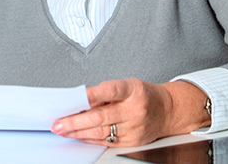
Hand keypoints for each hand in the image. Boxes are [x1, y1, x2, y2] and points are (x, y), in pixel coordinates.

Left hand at [51, 79, 209, 146]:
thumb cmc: (144, 95)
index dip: (90, 95)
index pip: (109, 90)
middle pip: (100, 117)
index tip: (73, 98)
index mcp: (133, 90)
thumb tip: (80, 101)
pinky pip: (106, 141)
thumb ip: (105, 92)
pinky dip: (90, 139)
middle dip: (75, 121)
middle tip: (58, 123)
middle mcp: (134, 110)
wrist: (168, 111)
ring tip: (63, 130)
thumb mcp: (128, 85)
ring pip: (101, 132)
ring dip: (78, 132)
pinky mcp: (132, 141)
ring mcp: (134, 128)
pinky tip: (78, 136)